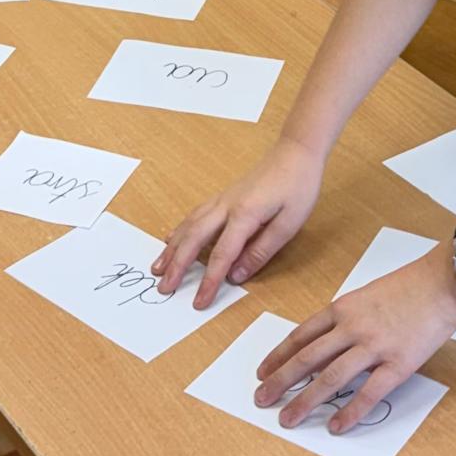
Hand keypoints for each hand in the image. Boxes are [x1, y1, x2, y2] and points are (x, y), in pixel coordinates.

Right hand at [152, 139, 323, 308]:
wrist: (295, 153)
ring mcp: (221, 200)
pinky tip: (170, 239)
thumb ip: (261, 251)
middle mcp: (225, 206)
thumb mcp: (288, 225)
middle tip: (164, 288)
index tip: (199, 302)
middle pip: (194, 240)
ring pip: (188, 226)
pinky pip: (194, 216)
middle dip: (177, 266)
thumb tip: (237, 276)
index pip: (222, 256)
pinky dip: (179, 230)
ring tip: (157, 268)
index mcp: (244, 215)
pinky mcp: (223, 198)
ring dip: (171, 249)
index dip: (209, 281)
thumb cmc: (297, 188)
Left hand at [253, 248, 455, 433]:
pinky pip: (369, 392)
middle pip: (307, 359)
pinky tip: (335, 426)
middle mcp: (351, 328)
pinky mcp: (398, 364)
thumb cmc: (412, 285)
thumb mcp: (369, 295)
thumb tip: (333, 344)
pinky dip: (350, 412)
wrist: (445, 281)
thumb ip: (350, 318)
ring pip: (330, 378)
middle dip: (280, 381)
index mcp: (342, 308)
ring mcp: (374, 346)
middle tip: (261, 400)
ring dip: (305, 401)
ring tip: (287, 419)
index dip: (278, 356)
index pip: (300, 336)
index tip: (263, 372)